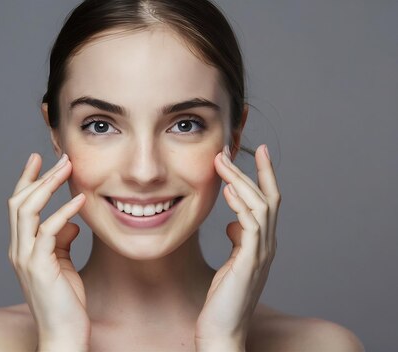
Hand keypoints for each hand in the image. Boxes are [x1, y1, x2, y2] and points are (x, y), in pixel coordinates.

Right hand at [8, 152, 89, 350]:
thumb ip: (62, 241)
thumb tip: (71, 222)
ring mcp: (26, 258)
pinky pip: (49, 232)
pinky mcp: (40, 267)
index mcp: (22, 248)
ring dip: (48, 186)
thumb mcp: (64, 265)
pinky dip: (64, 212)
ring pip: (28, 211)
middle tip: (60, 158)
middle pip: (20, 203)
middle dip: (39, 177)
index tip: (38, 159)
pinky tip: (80, 201)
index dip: (27, 181)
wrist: (64, 334)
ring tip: (67, 168)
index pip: (19, 207)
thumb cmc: (65, 302)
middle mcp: (19, 250)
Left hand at [195, 144, 280, 350]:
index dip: (264, 176)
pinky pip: (250, 226)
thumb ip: (237, 242)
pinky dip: (241, 206)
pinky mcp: (249, 262)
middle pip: (268, 198)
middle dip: (251, 170)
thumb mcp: (231, 263)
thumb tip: (233, 224)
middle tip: (229, 150)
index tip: (256, 151)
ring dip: (240, 181)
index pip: (268, 202)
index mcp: (262, 244)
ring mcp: (261, 253)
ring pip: (260, 206)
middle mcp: (267, 245)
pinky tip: (229, 192)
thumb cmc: (223, 299)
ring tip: (221, 162)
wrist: (223, 330)